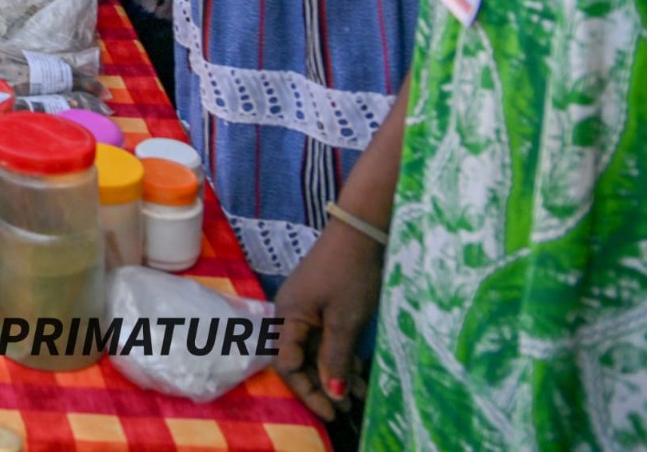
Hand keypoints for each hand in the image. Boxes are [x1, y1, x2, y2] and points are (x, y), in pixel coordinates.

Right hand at [272, 219, 385, 420]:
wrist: (359, 233)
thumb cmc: (349, 276)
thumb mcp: (344, 322)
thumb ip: (335, 358)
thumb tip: (331, 394)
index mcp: (287, 318)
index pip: (287, 366)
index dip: (308, 392)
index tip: (332, 413)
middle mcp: (290, 314)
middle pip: (299, 360)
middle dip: (322, 386)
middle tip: (346, 409)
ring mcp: (305, 308)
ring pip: (314, 350)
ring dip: (334, 373)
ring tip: (358, 396)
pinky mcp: (320, 303)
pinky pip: (324, 337)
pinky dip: (340, 355)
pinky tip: (358, 372)